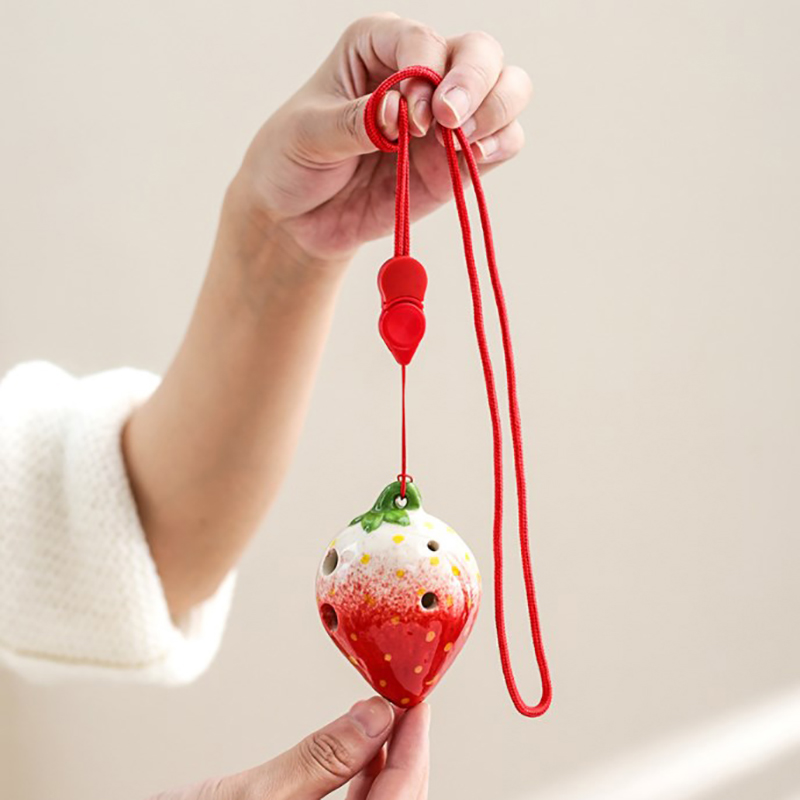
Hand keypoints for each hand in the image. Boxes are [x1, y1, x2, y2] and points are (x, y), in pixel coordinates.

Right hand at [150, 698, 429, 799]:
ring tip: (381, 719)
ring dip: (383, 768)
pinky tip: (354, 755)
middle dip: (405, 756)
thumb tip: (376, 717)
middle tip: (403, 704)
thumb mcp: (248, 798)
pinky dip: (356, 784)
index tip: (418, 703)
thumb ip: (319, 761)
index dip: (415, 749)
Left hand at [235, 12, 531, 261]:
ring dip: (496, 110)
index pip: (421, 39)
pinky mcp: (459, 161)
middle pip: (479, 53)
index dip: (425, 72)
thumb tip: (399, 114)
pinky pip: (504, 141)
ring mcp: (446, 118)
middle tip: (447, 120)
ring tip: (465, 144)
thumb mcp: (307, 135)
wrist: (298, 219)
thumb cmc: (293, 160)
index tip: (410, 116)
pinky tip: (474, 158)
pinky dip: (500, 145)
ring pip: (506, 89)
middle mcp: (421, 73)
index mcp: (377, 46)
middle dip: (474, 82)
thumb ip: (354, 122)